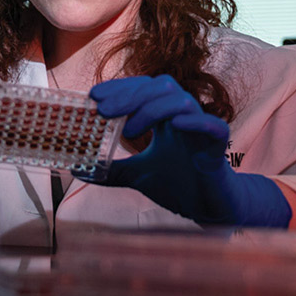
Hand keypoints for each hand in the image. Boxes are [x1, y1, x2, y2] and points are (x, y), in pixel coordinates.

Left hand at [89, 75, 290, 227]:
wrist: (208, 208)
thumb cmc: (177, 184)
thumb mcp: (136, 174)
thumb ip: (110, 170)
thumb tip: (77, 169)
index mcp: (165, 117)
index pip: (144, 88)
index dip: (120, 87)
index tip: (93, 96)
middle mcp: (183, 116)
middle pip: (161, 87)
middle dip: (130, 95)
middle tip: (103, 110)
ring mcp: (202, 130)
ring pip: (182, 101)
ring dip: (153, 109)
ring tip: (129, 130)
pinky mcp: (218, 148)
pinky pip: (213, 126)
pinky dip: (196, 122)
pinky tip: (176, 125)